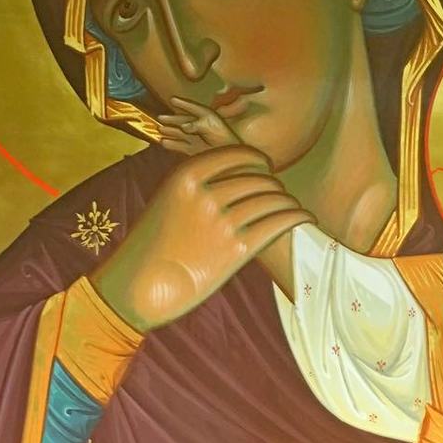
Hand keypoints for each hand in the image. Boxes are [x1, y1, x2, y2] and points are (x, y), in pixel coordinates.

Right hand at [90, 145, 312, 331]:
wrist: (138, 288)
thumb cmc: (151, 248)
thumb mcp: (167, 203)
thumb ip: (197, 188)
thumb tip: (235, 178)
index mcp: (186, 176)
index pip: (236, 154)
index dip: (256, 159)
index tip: (265, 166)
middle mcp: (206, 194)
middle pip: (258, 178)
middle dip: (273, 184)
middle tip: (278, 194)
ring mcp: (223, 221)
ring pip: (272, 198)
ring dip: (287, 201)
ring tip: (293, 207)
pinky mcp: (238, 249)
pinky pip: (278, 222)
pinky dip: (296, 216)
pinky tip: (304, 217)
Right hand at [157, 96, 240, 156]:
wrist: (229, 155)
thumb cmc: (223, 137)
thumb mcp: (209, 126)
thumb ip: (195, 125)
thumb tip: (183, 126)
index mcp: (206, 116)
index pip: (192, 108)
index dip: (182, 103)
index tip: (172, 99)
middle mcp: (200, 126)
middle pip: (183, 121)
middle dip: (172, 119)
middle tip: (160, 117)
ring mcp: (196, 138)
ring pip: (179, 133)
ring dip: (170, 131)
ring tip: (160, 129)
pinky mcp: (193, 150)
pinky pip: (180, 145)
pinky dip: (172, 144)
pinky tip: (164, 142)